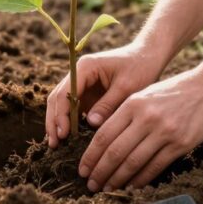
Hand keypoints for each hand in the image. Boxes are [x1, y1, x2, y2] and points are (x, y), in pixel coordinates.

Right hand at [45, 43, 167, 147]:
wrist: (148, 57)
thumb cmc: (140, 68)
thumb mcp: (127, 87)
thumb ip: (108, 104)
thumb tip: (91, 124)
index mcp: (85, 67)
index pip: (65, 93)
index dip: (61, 115)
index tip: (63, 135)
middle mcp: (78, 74)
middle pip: (58, 99)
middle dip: (54, 122)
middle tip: (54, 144)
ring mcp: (82, 85)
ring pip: (62, 105)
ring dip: (58, 124)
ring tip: (57, 145)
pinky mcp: (88, 94)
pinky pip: (74, 110)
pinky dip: (71, 124)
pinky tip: (70, 140)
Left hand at [78, 65, 202, 191]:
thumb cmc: (174, 91)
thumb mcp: (144, 94)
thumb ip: (125, 114)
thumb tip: (103, 141)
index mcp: (133, 103)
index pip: (104, 135)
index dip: (90, 156)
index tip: (82, 169)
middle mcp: (146, 118)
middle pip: (115, 152)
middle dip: (100, 172)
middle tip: (91, 184)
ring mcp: (164, 132)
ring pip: (133, 162)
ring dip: (117, 179)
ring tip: (107, 188)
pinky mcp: (180, 144)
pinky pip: (155, 167)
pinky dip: (140, 179)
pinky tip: (131, 185)